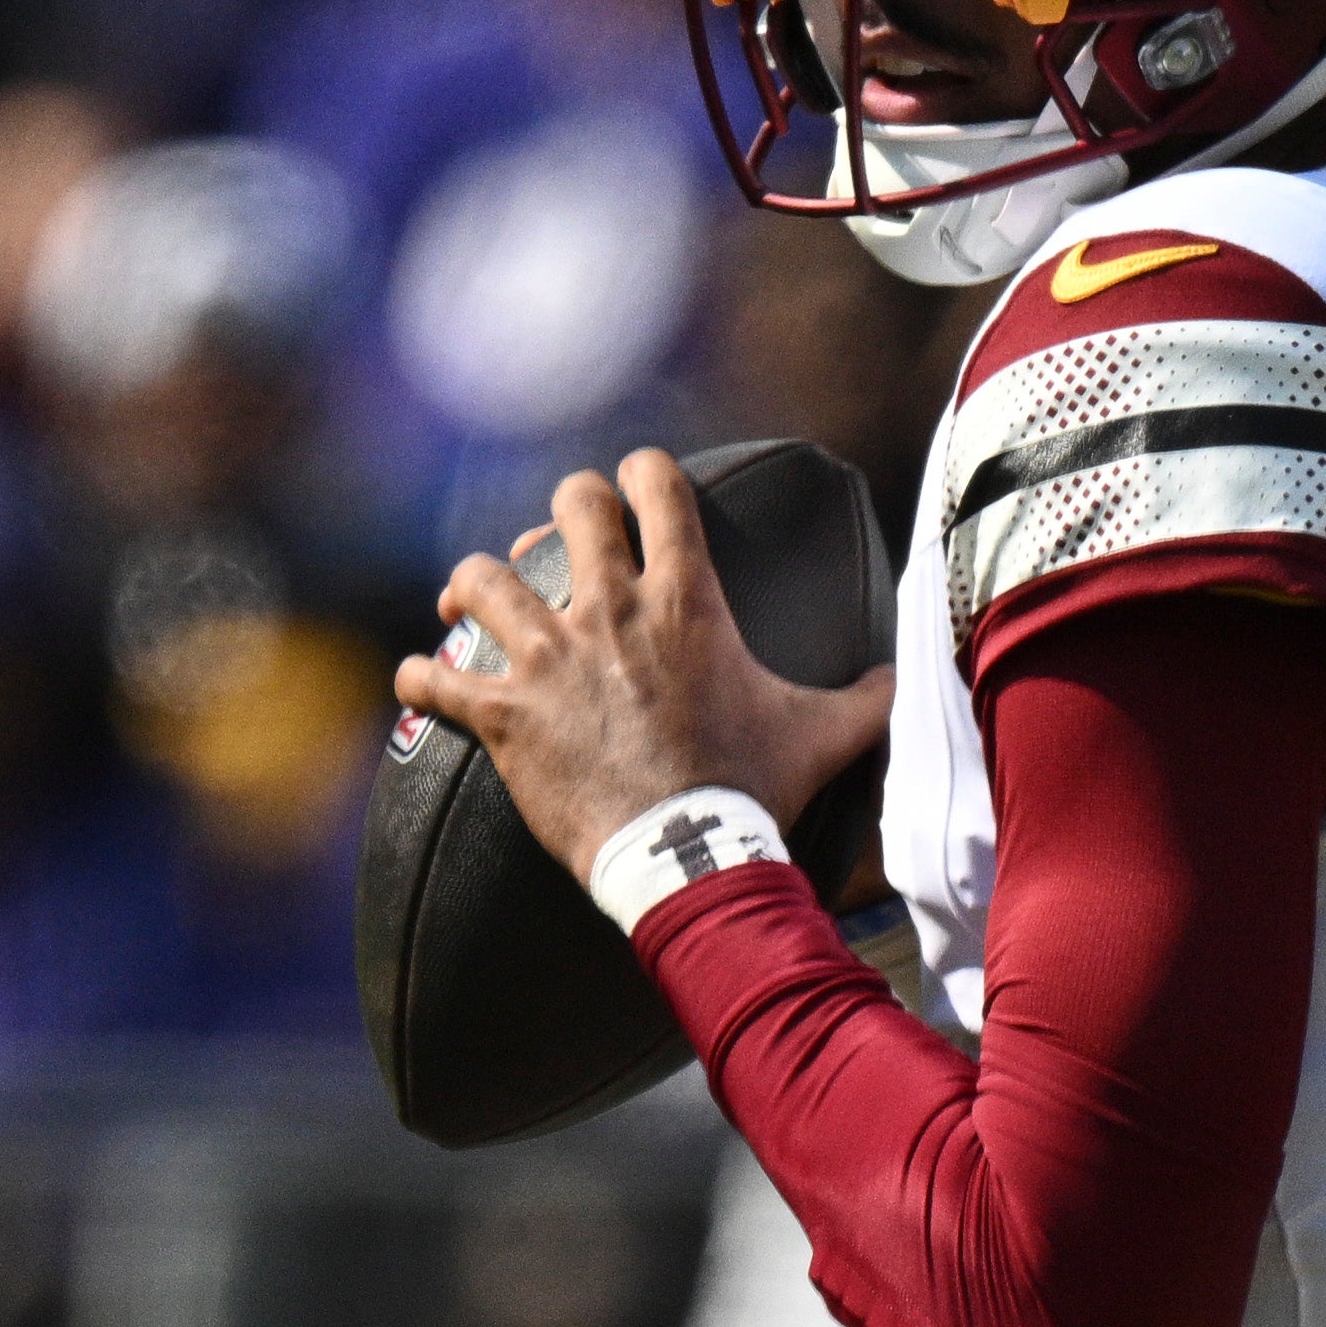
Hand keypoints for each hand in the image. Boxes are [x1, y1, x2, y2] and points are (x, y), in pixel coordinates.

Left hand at [393, 449, 894, 885]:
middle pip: (567, 507)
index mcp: (683, 600)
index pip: (656, 488)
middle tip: (557, 541)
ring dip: (473, 584)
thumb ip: (869, 699)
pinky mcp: (503, 713)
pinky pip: (434, 676)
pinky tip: (419, 674)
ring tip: (470, 599)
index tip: (635, 483)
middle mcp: (608, 611)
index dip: (642, 472)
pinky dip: (420, 673)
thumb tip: (906, 681)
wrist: (688, 855)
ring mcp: (548, 659)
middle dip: (559, 513)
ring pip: (481, 577)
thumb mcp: (823, 734)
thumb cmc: (752, 790)